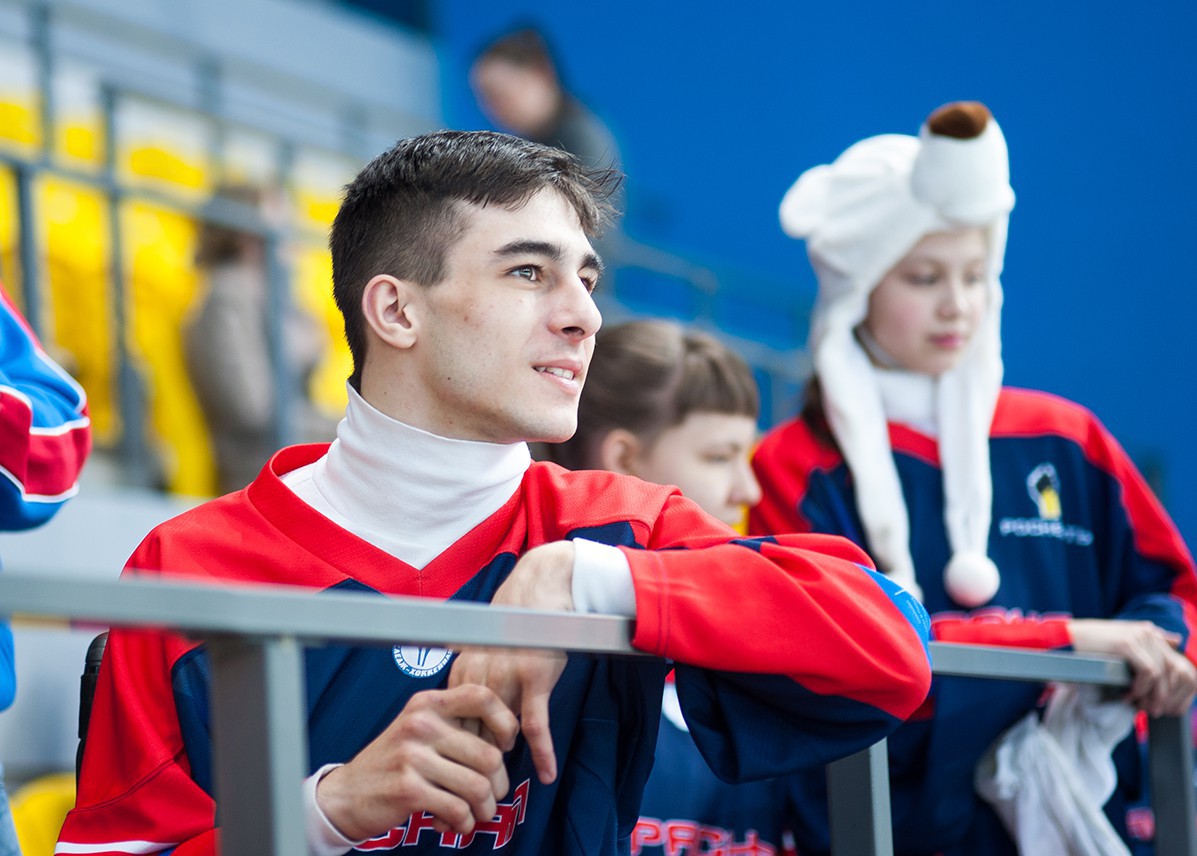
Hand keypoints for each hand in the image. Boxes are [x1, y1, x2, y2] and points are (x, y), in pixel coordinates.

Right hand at [316, 684, 518, 840]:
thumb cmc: (396, 763)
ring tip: (476, 813)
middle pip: (489, 755)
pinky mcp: (408, 790)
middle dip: (498, 784)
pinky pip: (458, 810)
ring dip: (484, 808)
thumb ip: (456, 726)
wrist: (346, 795)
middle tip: (491, 795)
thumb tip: (507, 741)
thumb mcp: (419, 729)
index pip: (482, 696)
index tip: (504, 745)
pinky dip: (464, 823)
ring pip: (478, 787)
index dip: (505, 722)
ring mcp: (412, 757)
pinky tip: (456, 823)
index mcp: (427, 703)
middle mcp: (420, 724)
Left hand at [449, 541, 575, 784]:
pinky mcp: (534, 679)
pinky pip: (535, 724)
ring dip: (500, 767)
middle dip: (470, 769)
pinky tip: (547, 774)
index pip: (451, 724)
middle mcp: (478, 677)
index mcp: (463, 671)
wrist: (541, 588)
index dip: (450, 755)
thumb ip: (474, 678)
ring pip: (498, 735)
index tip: (450, 778)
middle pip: (469, 736)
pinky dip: (542, 752)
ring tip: (500, 796)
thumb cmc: (517, 621)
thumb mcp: (485, 649)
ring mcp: (506, 678)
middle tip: (474, 798)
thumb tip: (465, 711)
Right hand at [1068, 619, 1196, 716]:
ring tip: (1140, 706)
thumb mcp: (1122, 645)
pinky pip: (1148, 673)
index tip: (1164, 705)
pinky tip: (1128, 695)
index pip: (1176, 664)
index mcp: (1149, 631)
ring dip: (1152, 695)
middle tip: (1153, 711)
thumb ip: (1146, 645)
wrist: (1064, 641)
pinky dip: (1141, 689)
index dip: (1174, 688)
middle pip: (1173, 670)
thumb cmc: (1090, 647)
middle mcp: (1147, 632)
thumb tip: (1176, 642)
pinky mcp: (1127, 644)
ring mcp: (1138, 636)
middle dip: (1165, 695)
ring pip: (1161, 674)